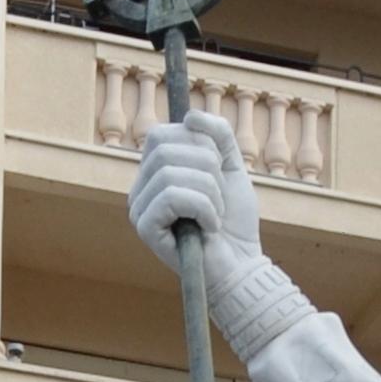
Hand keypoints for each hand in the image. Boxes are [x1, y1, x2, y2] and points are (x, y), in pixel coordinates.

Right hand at [128, 107, 262, 270]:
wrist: (241, 266)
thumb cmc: (234, 221)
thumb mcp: (230, 166)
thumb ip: (217, 134)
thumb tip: (190, 116)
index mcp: (154, 170)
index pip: (162, 134)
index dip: (199, 144)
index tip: (218, 172)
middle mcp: (140, 187)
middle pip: (165, 149)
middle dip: (207, 168)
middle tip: (220, 197)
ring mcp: (138, 209)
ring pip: (170, 172)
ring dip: (209, 192)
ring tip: (216, 215)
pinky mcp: (145, 228)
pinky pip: (172, 197)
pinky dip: (203, 208)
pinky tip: (210, 227)